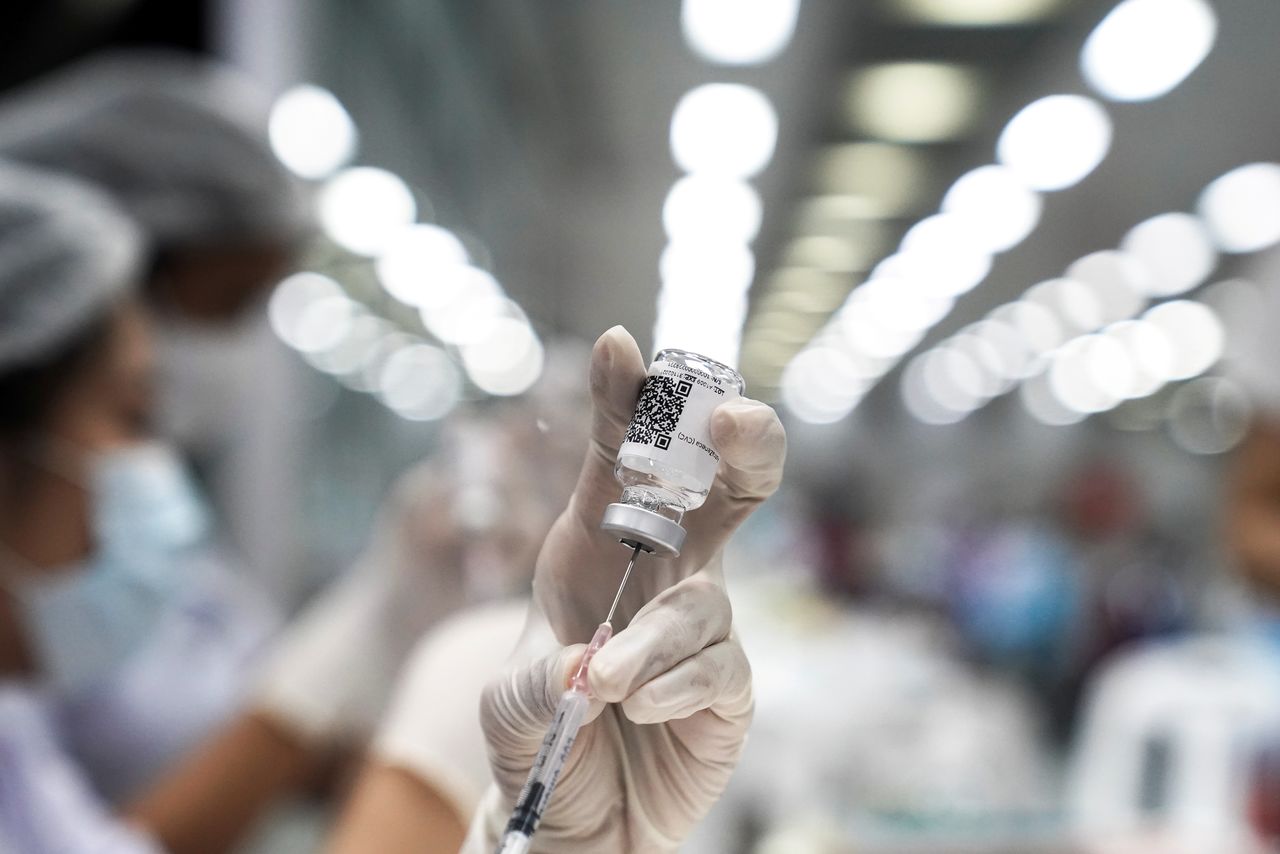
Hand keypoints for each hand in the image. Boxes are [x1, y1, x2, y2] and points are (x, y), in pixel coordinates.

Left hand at [470, 326, 785, 851]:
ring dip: (648, 643)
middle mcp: (660, 569)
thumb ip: (536, 676)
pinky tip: (636, 712)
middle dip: (741, 441)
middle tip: (735, 420)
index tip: (619, 347)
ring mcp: (702, 625)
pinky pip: (720, 664)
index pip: (621, 459)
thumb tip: (588, 660)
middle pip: (724, 487)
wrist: (573, 820)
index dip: (625, 402)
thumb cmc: (537, 736)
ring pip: (702, 601)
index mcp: (596, 545)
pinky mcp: (730, 684)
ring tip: (598, 688)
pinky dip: (673, 687)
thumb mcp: (507, 702)